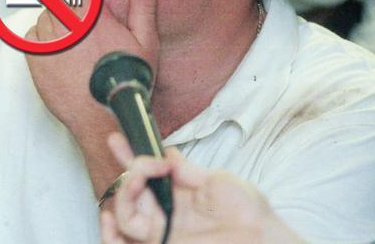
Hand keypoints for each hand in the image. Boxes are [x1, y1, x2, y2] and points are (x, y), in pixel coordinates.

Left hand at [25, 0, 159, 135]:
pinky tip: (62, 52)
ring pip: (45, 14)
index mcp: (93, 16)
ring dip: (58, 18)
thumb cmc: (128, 81)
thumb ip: (144, 7)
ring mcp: (47, 41)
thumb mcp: (145, 44)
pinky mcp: (34, 59)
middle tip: (79, 11)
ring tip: (77, 41)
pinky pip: (33, 35)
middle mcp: (66, 24)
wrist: (102, 119)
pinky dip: (44, 37)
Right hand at [101, 133, 303, 243]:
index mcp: (178, 195)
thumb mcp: (216, 180)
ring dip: (122, 194)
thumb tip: (164, 153)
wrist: (264, 239)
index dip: (129, 157)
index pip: (146, 175)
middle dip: (130, 171)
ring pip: (123, 216)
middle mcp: (166, 215)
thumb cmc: (250, 212)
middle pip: (130, 192)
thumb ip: (186, 170)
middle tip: (142, 161)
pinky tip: (110, 217)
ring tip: (135, 180)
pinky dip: (110, 235)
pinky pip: (125, 243)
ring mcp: (163, 233)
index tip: (117, 141)